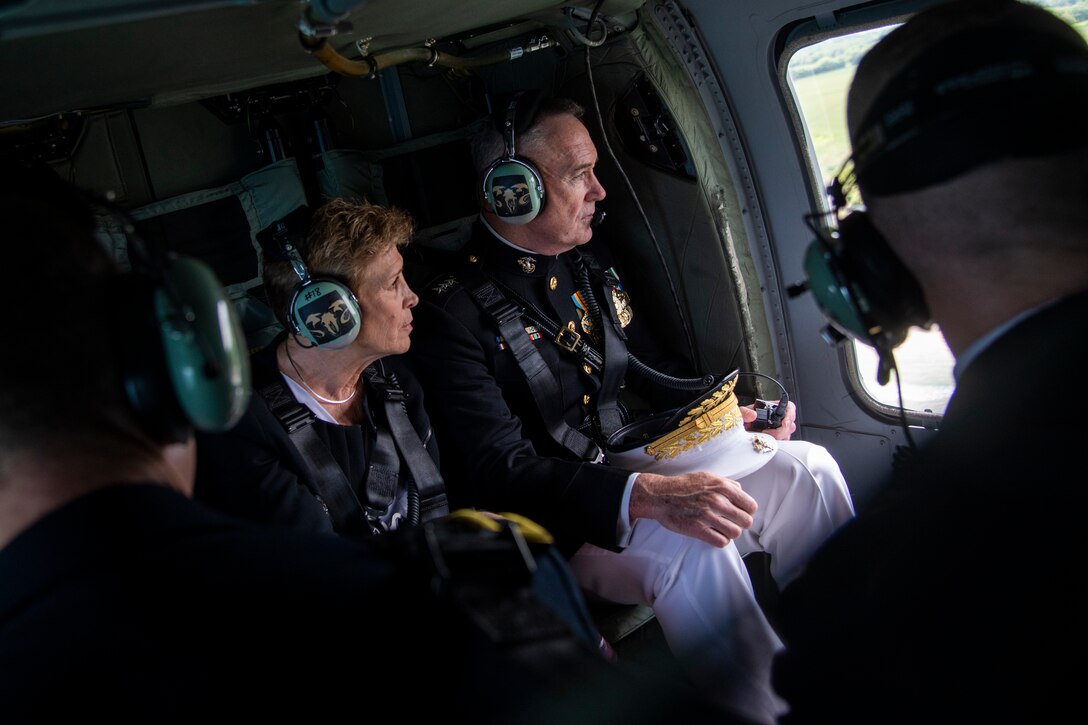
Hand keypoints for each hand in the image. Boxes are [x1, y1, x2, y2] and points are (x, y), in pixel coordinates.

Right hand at [629, 471, 756, 547]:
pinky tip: (714, 534)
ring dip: (730, 533)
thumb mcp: (707, 477)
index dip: (748, 512)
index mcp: (722, 487)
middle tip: (732, 522)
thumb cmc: (683, 486)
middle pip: (746, 521)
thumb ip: (726, 483)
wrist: (660, 496)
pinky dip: (720, 540)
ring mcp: (707, 516)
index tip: (741, 513)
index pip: (750, 505)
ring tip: (722, 529)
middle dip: (740, 523)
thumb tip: (741, 491)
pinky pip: (721, 541)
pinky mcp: (698, 529)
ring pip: (735, 533)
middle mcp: (717, 500)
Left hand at [741, 400, 797, 440]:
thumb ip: (744, 412)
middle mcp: (777, 419)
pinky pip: (781, 443)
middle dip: (782, 431)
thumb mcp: (740, 413)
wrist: (736, 431)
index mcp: (772, 408)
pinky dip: (776, 444)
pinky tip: (767, 442)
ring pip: (787, 435)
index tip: (784, 423)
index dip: (790, 415)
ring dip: (779, 438)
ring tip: (765, 437)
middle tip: (769, 433)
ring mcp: (777, 430)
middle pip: (790, 424)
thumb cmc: (740, 420)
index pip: (789, 408)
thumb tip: (753, 415)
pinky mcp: (775, 440)